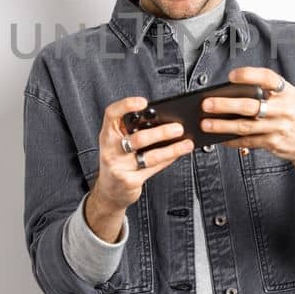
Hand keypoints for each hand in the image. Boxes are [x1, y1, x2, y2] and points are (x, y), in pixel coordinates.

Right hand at [85, 96, 194, 241]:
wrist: (109, 191)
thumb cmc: (118, 161)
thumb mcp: (118, 143)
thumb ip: (133, 132)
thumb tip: (163, 120)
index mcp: (108, 134)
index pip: (112, 114)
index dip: (126, 105)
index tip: (143, 102)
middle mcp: (110, 149)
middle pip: (138, 138)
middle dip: (161, 133)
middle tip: (178, 128)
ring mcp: (119, 166)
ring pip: (149, 156)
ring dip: (172, 149)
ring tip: (186, 143)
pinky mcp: (129, 181)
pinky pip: (153, 168)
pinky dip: (168, 160)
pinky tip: (177, 154)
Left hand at [202, 67, 294, 207]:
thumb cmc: (294, 114)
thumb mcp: (289, 96)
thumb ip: (268, 91)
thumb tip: (233, 92)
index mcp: (287, 92)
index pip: (267, 78)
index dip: (249, 75)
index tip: (231, 76)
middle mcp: (284, 109)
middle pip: (251, 106)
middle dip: (226, 105)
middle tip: (207, 103)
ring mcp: (279, 127)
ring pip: (246, 127)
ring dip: (223, 126)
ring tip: (206, 123)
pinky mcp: (274, 143)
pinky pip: (248, 141)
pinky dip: (232, 140)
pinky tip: (220, 138)